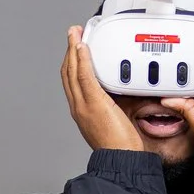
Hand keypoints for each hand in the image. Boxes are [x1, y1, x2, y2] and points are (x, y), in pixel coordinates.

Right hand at [62, 26, 143, 151]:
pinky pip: (84, 76)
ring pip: (73, 72)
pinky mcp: (93, 103)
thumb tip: (126, 87)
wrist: (121, 160)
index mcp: (82, 110)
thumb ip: (116, 101)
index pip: (72, 81)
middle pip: (68, 73)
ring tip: (76, 34)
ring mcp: (84, 105)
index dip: (72, 62)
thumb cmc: (120, 146)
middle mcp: (78, 106)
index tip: (76, 48)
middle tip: (74, 33)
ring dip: (73, 49)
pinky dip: (82, 60)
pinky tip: (82, 47)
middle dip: (69, 50)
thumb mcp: (117, 118)